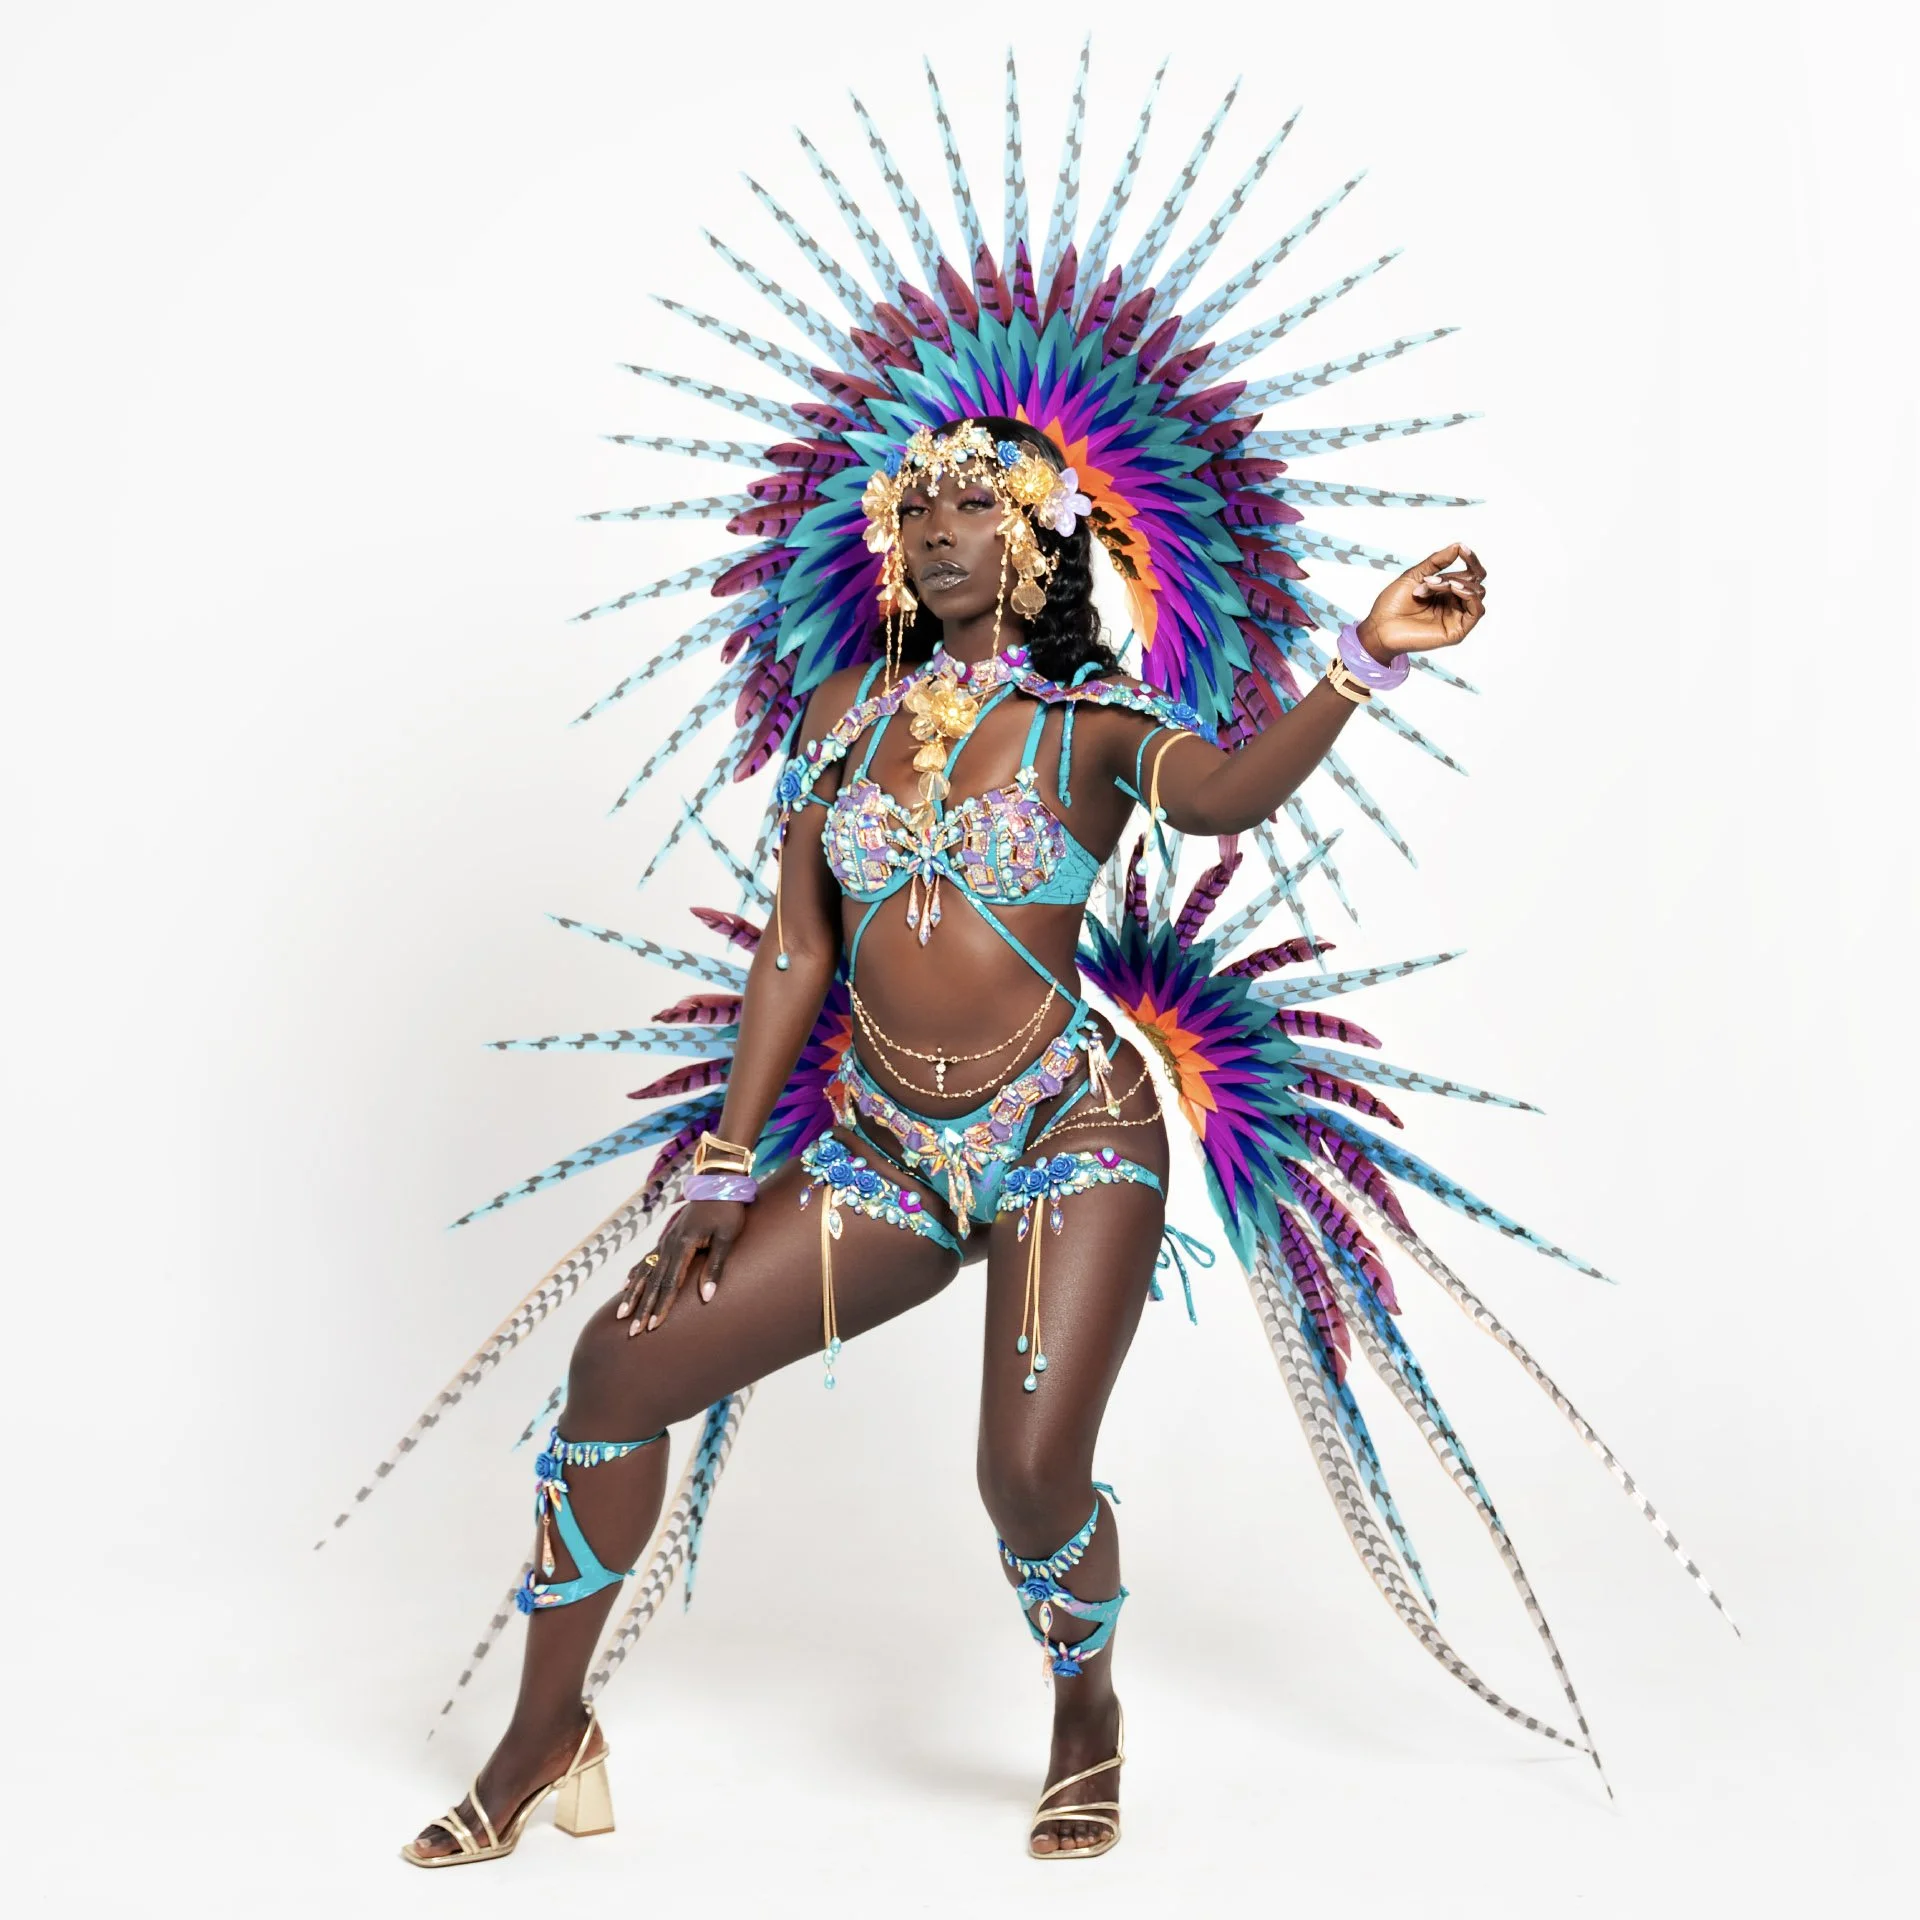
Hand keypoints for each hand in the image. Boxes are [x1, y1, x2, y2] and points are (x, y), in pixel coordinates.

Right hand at [616, 1199, 745, 1334]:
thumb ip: (716, 1266)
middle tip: (633, 1332)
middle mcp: (669, 1245)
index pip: (670, 1283)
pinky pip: (646, 1260)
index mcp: (684, 1245)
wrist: (718, 1183)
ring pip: (645, 1272)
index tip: (652, 1326)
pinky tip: (626, 1286)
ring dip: (634, 1295)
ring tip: (621, 1315)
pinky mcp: (667, 1239)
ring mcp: (666, 1242)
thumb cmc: (727, 1210)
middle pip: (653, 1282)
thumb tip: (707, 1297)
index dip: (661, 1306)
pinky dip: (636, 1274)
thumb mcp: (727, 1237)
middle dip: (643, 1309)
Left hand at [1357, 543, 1486, 658]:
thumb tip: (1459, 546)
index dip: (1471, 560)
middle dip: (1452, 576)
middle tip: (1427, 581)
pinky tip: (1454, 589)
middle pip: (1474, 582)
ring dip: (1456, 583)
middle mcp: (1454, 604)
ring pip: (1477, 593)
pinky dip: (1468, 595)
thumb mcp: (1416, 574)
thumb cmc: (1393, 604)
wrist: (1379, 626)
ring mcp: (1456, 618)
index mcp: (1446, 591)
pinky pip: (1477, 610)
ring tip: (1430, 586)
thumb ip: (1438, 561)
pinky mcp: (1457, 632)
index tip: (1463, 549)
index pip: (1471, 574)